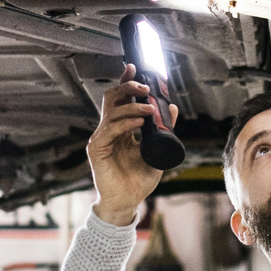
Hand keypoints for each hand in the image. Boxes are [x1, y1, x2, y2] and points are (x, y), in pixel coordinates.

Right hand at [86, 64, 178, 225]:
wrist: (128, 202)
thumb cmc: (139, 180)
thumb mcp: (157, 150)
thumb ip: (165, 130)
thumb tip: (173, 108)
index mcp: (121, 128)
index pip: (121, 99)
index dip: (126, 82)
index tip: (134, 68)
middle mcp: (109, 130)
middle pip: (113, 99)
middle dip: (128, 88)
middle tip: (145, 87)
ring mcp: (101, 138)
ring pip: (112, 112)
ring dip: (132, 107)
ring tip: (149, 110)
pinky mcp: (97, 150)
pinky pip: (110, 130)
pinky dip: (125, 124)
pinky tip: (140, 123)